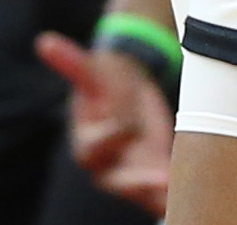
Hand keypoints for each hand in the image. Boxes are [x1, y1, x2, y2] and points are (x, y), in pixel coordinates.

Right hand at [31, 35, 172, 215]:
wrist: (128, 92)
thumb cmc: (105, 82)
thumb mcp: (93, 70)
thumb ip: (73, 62)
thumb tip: (45, 41)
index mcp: (87, 140)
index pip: (94, 146)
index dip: (109, 137)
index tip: (126, 127)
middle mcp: (107, 163)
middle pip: (117, 181)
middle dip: (137, 183)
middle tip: (160, 180)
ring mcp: (131, 172)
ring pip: (142, 192)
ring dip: (159, 195)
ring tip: (176, 195)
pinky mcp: (153, 174)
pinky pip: (161, 192)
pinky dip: (175, 194)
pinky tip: (191, 192)